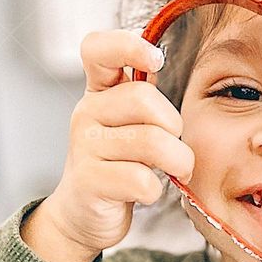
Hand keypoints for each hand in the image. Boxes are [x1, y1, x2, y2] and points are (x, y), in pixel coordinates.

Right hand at [35, 29, 195, 261]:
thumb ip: (147, 101)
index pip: (97, 49)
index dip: (128, 45)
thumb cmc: (119, 167)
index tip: (156, 60)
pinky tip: (146, 193)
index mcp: (99, 92)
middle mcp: (86, 112)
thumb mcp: (130, 127)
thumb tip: (172, 68)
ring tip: (175, 172)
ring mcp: (84, 147)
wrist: (83, 215)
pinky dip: (155, 191)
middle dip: (175, 127)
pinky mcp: (89, 181)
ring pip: (151, 142)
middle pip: (144, 98)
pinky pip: (141, 180)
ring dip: (177, 162)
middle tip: (176, 148)